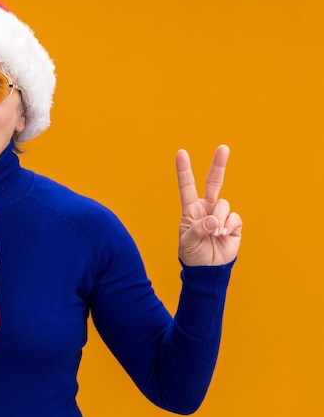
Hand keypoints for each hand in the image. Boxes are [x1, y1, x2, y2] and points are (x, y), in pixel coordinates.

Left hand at [176, 145, 241, 266]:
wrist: (207, 269)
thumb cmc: (192, 254)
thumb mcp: (187, 242)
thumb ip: (198, 229)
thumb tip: (214, 221)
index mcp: (191, 209)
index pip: (187, 186)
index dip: (184, 170)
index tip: (181, 153)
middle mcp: (207, 208)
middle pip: (213, 182)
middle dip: (219, 165)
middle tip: (223, 148)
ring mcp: (221, 215)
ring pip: (223, 204)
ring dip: (218, 219)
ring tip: (214, 234)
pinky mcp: (234, 224)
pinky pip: (234, 218)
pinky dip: (228, 226)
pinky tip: (222, 236)